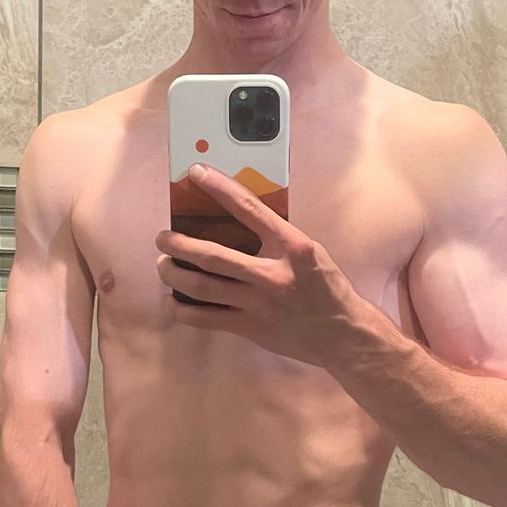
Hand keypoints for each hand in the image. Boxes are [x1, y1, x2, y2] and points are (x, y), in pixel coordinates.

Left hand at [155, 163, 360, 369]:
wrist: (343, 333)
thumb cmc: (326, 287)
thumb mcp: (309, 251)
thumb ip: (276, 236)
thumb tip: (236, 217)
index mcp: (291, 246)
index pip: (249, 209)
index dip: (219, 188)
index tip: (196, 173)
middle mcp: (272, 273)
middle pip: (212, 255)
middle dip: (178, 244)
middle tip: (162, 237)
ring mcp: (259, 303)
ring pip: (202, 287)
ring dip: (173, 274)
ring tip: (163, 264)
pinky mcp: (251, 327)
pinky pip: (205, 319)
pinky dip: (183, 309)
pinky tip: (173, 301)